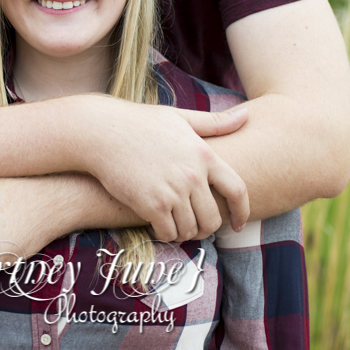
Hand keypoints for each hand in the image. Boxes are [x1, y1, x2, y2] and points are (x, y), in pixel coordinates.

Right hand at [79, 97, 249, 242]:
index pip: (237, 190)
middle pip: (213, 219)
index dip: (242, 212)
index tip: (237, 223)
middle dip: (205, 227)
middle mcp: (192, 175)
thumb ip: (214, 122)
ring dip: (184, 232)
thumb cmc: (140, 122)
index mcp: (203, 153)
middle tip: (193, 225)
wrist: (102, 132)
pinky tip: (157, 225)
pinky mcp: (151, 205)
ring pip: (191, 230)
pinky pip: (169, 233)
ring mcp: (172, 191)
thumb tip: (247, 115)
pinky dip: (165, 234)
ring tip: (174, 224)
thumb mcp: (179, 118)